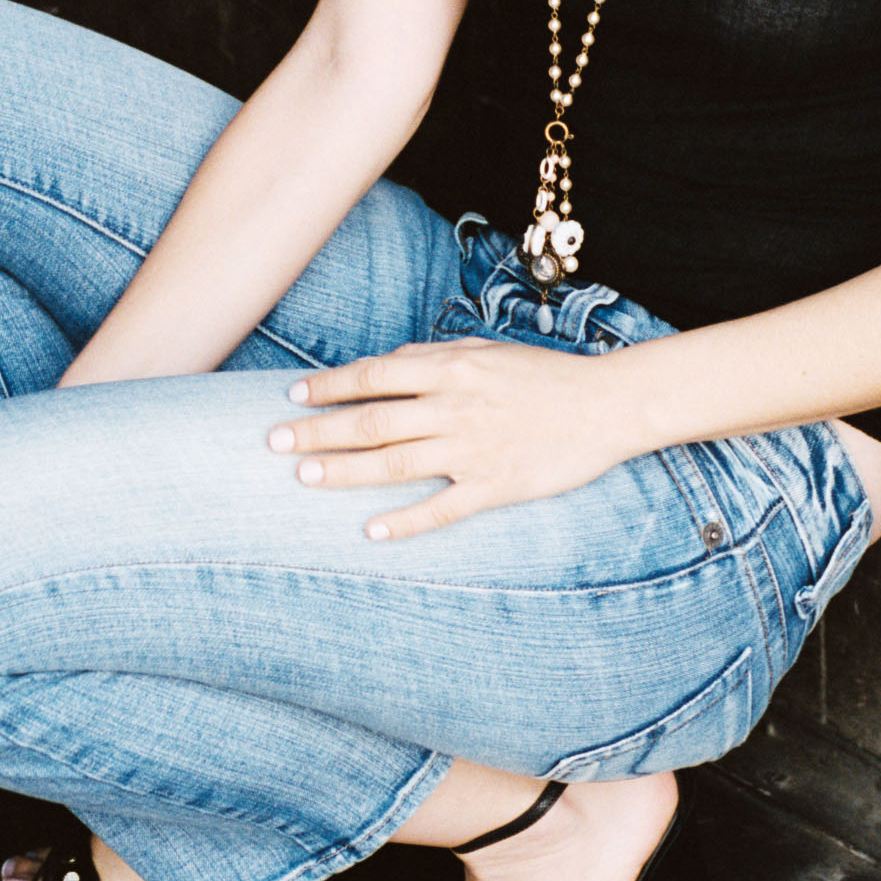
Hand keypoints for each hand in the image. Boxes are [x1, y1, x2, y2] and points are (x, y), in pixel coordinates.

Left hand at [268, 341, 632, 540]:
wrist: (607, 405)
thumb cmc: (544, 374)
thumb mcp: (487, 349)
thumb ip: (435, 354)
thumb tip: (387, 361)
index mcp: (451, 368)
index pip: (375, 375)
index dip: (330, 386)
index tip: (293, 394)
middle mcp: (454, 407)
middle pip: (371, 421)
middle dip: (317, 430)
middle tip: (273, 441)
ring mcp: (472, 450)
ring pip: (394, 463)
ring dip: (343, 471)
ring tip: (302, 478)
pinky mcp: (494, 486)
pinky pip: (440, 509)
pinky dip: (404, 522)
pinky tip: (370, 531)